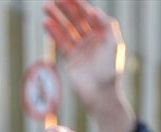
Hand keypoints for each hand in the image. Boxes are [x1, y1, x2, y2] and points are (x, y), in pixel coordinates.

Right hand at [44, 0, 135, 131]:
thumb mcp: (114, 45)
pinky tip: (46, 23)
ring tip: (46, 7)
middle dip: (65, 8)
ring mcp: (80, 48)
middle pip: (76, 19)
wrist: (101, 94)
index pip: (88, 15)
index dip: (79, 5)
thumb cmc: (110, 70)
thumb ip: (107, 25)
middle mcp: (91, 39)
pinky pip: (61, 42)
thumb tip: (93, 10)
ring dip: (56, 18)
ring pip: (66, 29)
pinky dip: (54, 33)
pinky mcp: (71, 58)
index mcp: (102, 34)